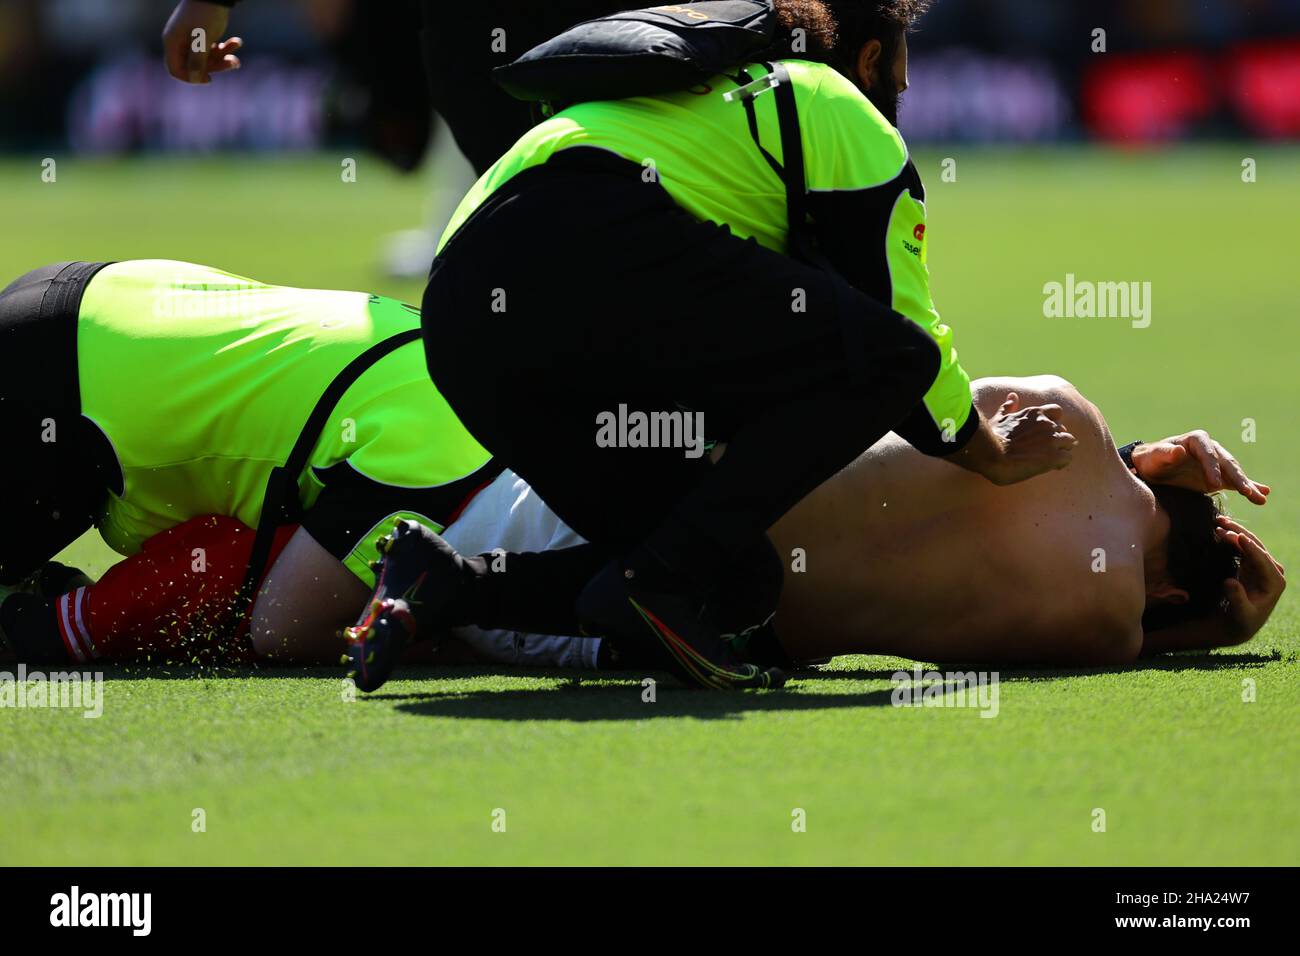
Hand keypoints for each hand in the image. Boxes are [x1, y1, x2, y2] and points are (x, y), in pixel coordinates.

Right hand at [163, 1, 241, 83]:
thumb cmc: (206, 14)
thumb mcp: (203, 39)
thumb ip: (198, 60)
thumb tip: (194, 79)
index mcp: (173, 42)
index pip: (176, 70)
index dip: (192, 78)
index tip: (210, 78)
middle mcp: (179, 42)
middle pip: (195, 66)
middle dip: (217, 66)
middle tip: (234, 62)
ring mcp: (191, 38)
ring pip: (207, 59)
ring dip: (224, 57)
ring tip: (237, 49)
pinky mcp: (202, 35)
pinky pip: (212, 49)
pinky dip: (225, 48)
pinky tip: (236, 41)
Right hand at [952, 392, 1076, 485]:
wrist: (992, 456)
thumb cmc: (991, 439)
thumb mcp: (999, 419)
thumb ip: (1008, 408)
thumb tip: (1012, 396)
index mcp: (1034, 413)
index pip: (1056, 412)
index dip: (1054, 422)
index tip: (1045, 432)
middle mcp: (1047, 424)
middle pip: (1063, 429)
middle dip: (1057, 438)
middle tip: (1046, 450)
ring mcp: (1052, 440)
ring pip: (1070, 442)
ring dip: (1062, 450)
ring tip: (1050, 459)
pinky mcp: (1054, 456)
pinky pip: (1068, 458)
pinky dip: (1062, 463)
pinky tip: (1052, 467)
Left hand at [1130, 431, 1268, 503]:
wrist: (1150, 468)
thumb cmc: (1150, 460)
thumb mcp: (1154, 457)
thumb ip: (1165, 455)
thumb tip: (1179, 451)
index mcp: (1196, 440)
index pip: (1208, 453)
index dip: (1212, 467)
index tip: (1215, 483)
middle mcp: (1210, 449)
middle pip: (1226, 463)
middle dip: (1237, 478)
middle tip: (1246, 493)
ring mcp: (1216, 463)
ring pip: (1234, 473)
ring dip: (1247, 485)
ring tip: (1260, 498)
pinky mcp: (1218, 475)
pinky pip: (1234, 481)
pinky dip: (1249, 487)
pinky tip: (1263, 493)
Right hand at [1215, 516, 1285, 642]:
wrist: (1238, 622)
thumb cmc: (1241, 620)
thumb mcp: (1240, 613)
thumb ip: (1237, 598)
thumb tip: (1229, 582)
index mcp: (1275, 582)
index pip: (1263, 560)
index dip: (1250, 547)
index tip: (1237, 536)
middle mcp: (1272, 571)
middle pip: (1257, 547)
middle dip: (1240, 534)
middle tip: (1221, 524)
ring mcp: (1262, 565)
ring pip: (1249, 543)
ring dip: (1234, 531)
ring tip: (1218, 521)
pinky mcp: (1251, 563)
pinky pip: (1242, 546)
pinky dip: (1231, 537)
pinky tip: (1218, 528)